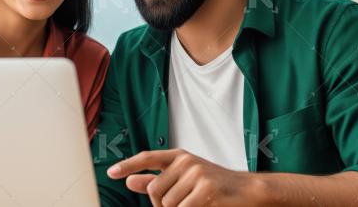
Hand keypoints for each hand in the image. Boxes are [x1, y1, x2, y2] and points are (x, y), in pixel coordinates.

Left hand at [106, 148, 259, 206]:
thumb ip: (156, 180)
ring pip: (167, 204)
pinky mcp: (206, 188)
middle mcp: (186, 160)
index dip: (128, 165)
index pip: (148, 157)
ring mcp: (197, 173)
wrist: (246, 190)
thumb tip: (130, 181)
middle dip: (162, 205)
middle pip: (154, 190)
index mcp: (179, 156)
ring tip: (194, 205)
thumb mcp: (184, 179)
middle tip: (182, 205)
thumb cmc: (214, 185)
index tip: (111, 172)